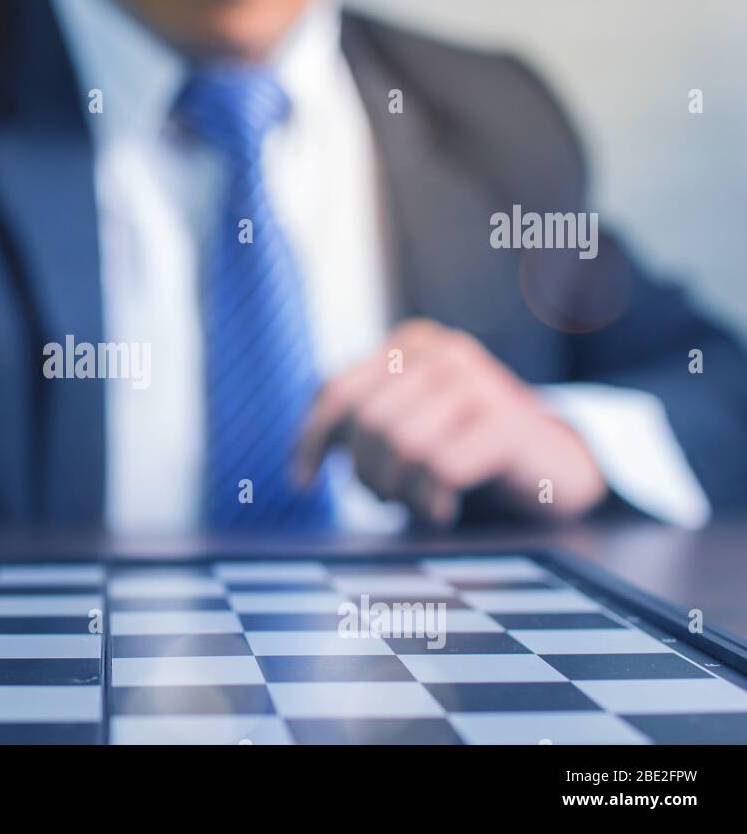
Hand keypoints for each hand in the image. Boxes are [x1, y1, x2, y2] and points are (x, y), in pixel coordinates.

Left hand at [295, 319, 606, 525]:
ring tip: (415, 502)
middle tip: (385, 498)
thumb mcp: (408, 421)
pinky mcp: (507, 424)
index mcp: (411, 343)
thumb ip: (360, 423)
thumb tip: (300, 461)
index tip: (302, 483)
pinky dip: (430, 503)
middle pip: (365, 421)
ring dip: (397, 490)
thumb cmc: (464, 448)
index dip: (312, 441)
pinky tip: (443, 511)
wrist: (553, 466)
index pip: (337, 390)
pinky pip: (440, 469)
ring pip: (400, 445)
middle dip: (363, 473)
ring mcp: (479, 383)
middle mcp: (443, 351)